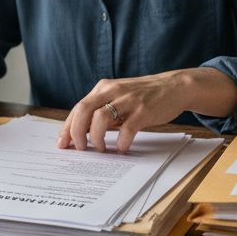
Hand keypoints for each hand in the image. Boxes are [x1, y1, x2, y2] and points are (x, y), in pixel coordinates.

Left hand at [56, 68, 236, 152]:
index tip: (62, 144)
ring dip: (96, 138)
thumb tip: (83, 134)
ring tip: (100, 149)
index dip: (68, 127)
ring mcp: (128, 100)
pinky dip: (121, 142)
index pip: (78, 108)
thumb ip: (103, 111)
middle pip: (83, 111)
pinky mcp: (143, 110)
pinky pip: (127, 129)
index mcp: (103, 88)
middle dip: (76, 133)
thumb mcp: (119, 97)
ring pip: (100, 118)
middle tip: (80, 148)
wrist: (174, 86)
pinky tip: (122, 148)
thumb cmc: (144, 96)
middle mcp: (112, 91)